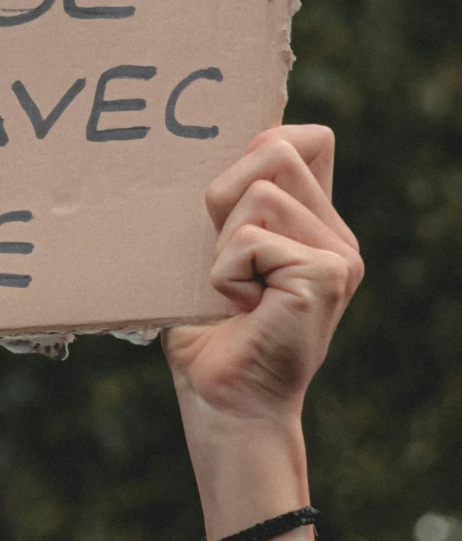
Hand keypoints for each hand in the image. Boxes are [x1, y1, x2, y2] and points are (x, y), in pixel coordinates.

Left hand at [164, 125, 362, 433]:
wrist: (224, 401)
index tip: (228, 199)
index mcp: (316, 224)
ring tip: (235, 289)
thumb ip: (227, 202)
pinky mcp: (326, 274)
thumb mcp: (213, 251)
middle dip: (225, 195)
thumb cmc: (208, 329)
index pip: (306, 139)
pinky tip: (241, 308)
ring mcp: (339, 254)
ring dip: (222, 243)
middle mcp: (337, 235)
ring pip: (257, 193)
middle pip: (275, 148)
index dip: (263, 143)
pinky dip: (224, 273)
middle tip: (225, 257)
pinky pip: (249, 239)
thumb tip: (202, 142)